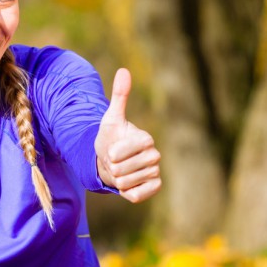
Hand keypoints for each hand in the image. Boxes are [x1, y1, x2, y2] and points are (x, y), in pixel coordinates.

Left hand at [95, 68, 161, 203]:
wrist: (112, 161)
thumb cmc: (111, 138)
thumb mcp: (111, 118)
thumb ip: (119, 96)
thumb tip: (124, 70)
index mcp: (146, 139)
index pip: (122, 152)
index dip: (112, 153)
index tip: (112, 150)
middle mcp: (155, 156)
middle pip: (122, 169)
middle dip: (112, 167)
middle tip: (114, 161)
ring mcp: (155, 172)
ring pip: (126, 182)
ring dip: (117, 179)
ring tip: (119, 171)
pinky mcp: (154, 188)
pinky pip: (136, 196)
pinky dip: (127, 192)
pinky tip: (128, 184)